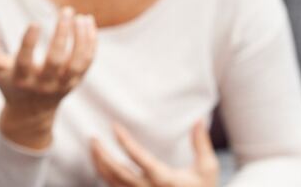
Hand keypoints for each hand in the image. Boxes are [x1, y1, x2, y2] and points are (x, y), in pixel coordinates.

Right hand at [0, 7, 96, 148]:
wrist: (31, 112)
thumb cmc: (8, 80)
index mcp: (21, 78)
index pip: (25, 61)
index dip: (29, 42)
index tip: (35, 23)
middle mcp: (43, 83)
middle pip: (57, 61)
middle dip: (62, 35)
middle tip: (66, 10)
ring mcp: (62, 85)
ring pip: (77, 63)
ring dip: (82, 39)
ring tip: (81, 16)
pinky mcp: (75, 82)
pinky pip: (87, 62)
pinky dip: (90, 43)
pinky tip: (88, 23)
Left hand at [91, 121, 218, 186]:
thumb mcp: (207, 169)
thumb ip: (201, 144)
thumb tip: (199, 120)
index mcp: (165, 179)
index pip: (139, 157)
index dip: (124, 141)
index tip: (114, 126)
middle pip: (117, 172)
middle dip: (102, 154)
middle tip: (93, 138)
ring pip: (112, 182)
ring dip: (99, 165)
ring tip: (93, 148)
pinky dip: (104, 176)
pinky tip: (100, 164)